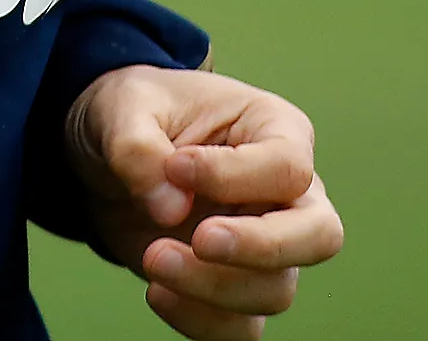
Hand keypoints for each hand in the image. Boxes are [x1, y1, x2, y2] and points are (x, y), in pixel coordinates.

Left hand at [66, 66, 344, 338]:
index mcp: (276, 130)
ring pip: (276, 289)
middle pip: (318, 236)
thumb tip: (171, 209)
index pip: (288, 166)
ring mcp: (266, 248)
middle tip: (201, 239)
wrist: (108, 157)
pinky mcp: (232, 288)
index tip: (174, 166)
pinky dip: (202, 321)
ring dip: (213, 285)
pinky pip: (241, 328)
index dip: (233, 175)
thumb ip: (138, 148)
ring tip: (153, 258)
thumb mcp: (124, 108)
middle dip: (261, 246)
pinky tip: (158, 292)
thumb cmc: (136, 115)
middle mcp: (285, 194)